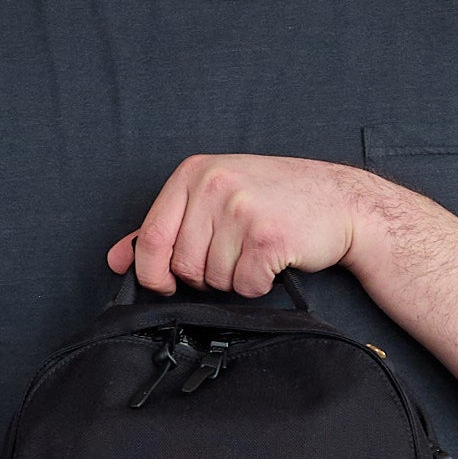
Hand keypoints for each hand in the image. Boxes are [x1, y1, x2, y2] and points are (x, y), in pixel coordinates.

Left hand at [107, 154, 373, 295]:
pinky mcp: (268, 237)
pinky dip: (258, 285)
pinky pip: (245, 286)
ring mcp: (242, 209)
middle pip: (183, 266)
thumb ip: (165, 225)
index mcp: (194, 172)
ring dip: (235, 279)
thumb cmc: (276, 199)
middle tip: (233, 255)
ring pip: (214, 279)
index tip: (165, 283)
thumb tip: (117, 259)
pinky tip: (272, 260)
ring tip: (256, 251)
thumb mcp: (214, 197)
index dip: (152, 273)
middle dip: (204, 276)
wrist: (339, 200)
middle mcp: (215, 185)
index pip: (151, 238)